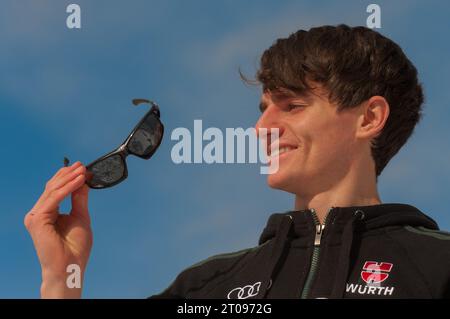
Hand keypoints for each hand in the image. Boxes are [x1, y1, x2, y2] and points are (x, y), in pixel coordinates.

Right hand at [24, 161, 92, 297]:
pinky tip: (79, 181)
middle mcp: (39, 213)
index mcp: (48, 213)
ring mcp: (36, 216)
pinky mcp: (37, 220)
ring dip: (69, 178)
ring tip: (82, 170)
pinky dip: (67, 188)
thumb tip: (82, 181)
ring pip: (52, 190)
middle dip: (68, 174)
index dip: (68, 177)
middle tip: (82, 165)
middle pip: (52, 187)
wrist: (71, 266)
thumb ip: (79, 199)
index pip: (56, 190)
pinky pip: (54, 198)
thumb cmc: (75, 247)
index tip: (83, 168)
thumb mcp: (80, 216)